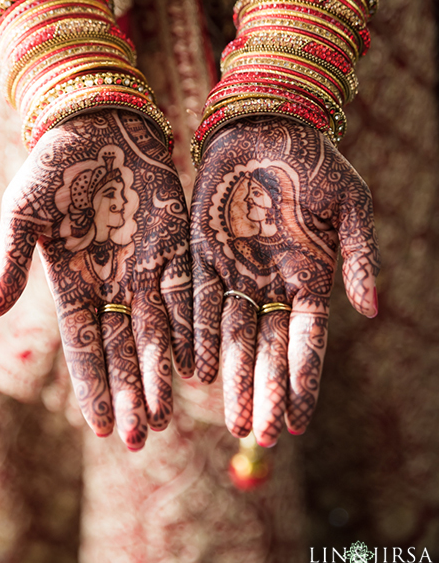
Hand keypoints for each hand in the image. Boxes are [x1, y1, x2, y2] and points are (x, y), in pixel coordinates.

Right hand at [0, 109, 192, 448]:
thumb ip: (11, 262)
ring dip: (160, 376)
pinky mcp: (176, 249)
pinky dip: (192, 332)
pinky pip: (186, 298)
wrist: (96, 125)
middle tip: (141, 440)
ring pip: (156, 336)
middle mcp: (109, 286)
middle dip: (129, 396)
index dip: (92, 387)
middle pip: (122, 352)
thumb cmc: (51, 167)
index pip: (83, 347)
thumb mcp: (22, 213)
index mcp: (71, 283)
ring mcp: (144, 270)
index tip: (101, 428)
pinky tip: (199, 367)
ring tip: (166, 418)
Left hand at [191, 117, 378, 445]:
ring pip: (228, 334)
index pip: (305, 342)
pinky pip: (194, 301)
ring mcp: (232, 272)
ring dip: (228, 374)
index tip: (298, 423)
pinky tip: (191, 367)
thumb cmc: (314, 162)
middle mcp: (268, 285)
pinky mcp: (198, 254)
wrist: (265, 126)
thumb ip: (358, 257)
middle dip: (262, 391)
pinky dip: (194, 333)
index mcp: (308, 278)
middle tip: (257, 436)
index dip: (302, 381)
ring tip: (227, 415)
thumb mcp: (349, 206)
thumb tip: (372, 311)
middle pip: (264, 349)